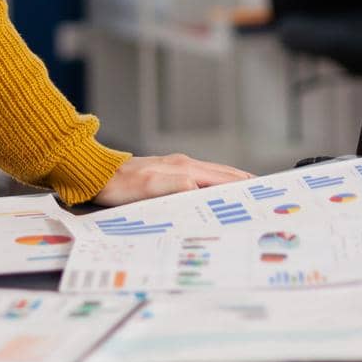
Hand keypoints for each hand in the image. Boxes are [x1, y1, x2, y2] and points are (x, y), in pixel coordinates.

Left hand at [90, 154, 253, 205]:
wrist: (98, 174)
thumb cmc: (120, 185)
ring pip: (212, 175)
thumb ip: (175, 186)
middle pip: (221, 174)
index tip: (261, 194)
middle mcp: (184, 164)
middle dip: (243, 184)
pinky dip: (215, 184)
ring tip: (248, 193)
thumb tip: (200, 188)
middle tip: (263, 196)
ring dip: (231, 183)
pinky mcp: (168, 172)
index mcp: (184, 168)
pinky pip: (200, 178)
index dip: (242, 186)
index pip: (222, 178)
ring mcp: (176, 167)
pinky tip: (216, 192)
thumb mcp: (147, 189)